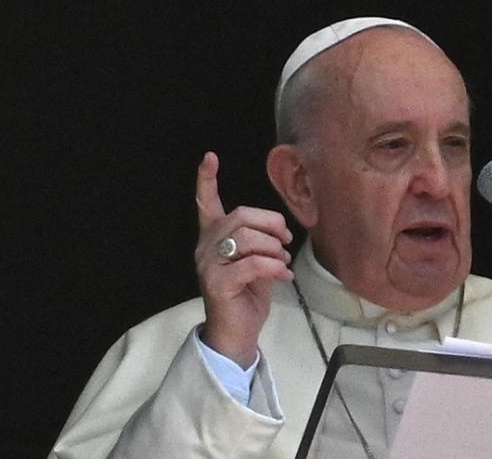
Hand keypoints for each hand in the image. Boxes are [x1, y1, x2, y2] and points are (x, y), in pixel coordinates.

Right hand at [194, 152, 293, 367]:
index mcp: (213, 238)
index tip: (210, 157)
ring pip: (248, 238)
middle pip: (241, 216)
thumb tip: (280, 231)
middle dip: (271, 224)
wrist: (237, 334)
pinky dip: (275, 268)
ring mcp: (208, 265)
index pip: (205, 203)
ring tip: (282, 263)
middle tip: (286, 242)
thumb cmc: (247, 296)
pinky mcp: (218, 283)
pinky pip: (253, 263)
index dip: (206, 179)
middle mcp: (205, 248)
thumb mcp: (256, 262)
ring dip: (275, 249)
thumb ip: (260, 242)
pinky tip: (283, 277)